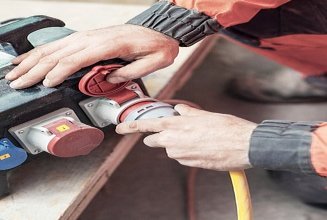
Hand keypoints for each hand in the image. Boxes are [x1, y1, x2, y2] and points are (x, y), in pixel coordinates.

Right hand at [6, 24, 178, 88]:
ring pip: (53, 49)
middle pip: (57, 55)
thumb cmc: (156, 46)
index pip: (76, 60)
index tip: (45, 84)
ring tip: (15, 73)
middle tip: (18, 83)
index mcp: (108, 46)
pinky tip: (30, 58)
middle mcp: (93, 39)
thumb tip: (108, 80)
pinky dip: (42, 52)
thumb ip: (130, 73)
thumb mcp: (152, 63)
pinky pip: (60, 45)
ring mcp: (87, 37)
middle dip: (35, 70)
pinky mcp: (86, 38)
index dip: (58, 73)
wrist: (159, 30)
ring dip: (32, 61)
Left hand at [116, 104, 256, 170]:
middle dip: (158, 137)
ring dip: (177, 144)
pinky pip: (182, 157)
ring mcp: (181, 155)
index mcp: (176, 124)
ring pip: (170, 149)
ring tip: (198, 138)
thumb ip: (187, 113)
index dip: (130, 126)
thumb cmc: (227, 127)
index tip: (120, 128)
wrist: (245, 145)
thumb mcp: (205, 114)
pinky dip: (187, 152)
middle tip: (174, 132)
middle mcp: (174, 141)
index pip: (146, 125)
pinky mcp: (189, 164)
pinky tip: (203, 147)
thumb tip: (179, 109)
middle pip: (154, 141)